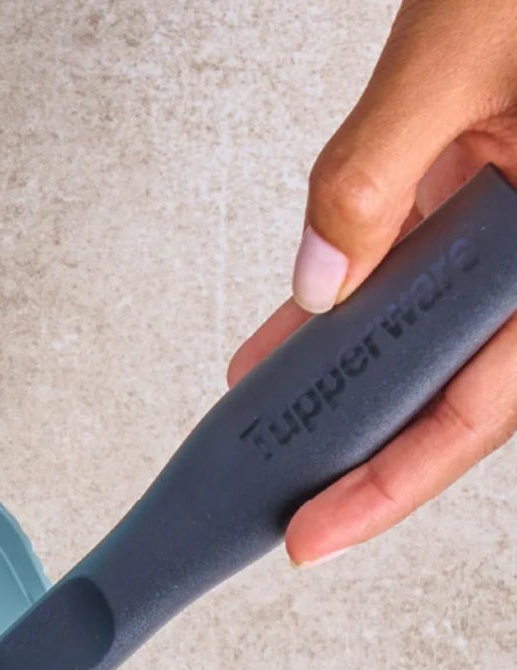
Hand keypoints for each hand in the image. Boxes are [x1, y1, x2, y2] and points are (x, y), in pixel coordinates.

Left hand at [228, 0, 516, 563]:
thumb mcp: (460, 49)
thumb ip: (377, 171)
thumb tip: (318, 282)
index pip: (485, 404)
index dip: (394, 482)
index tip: (312, 537)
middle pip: (464, 382)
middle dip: (362, 441)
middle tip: (277, 502)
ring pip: (443, 323)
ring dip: (351, 367)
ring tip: (261, 411)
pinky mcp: (510, 172)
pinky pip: (435, 254)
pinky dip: (368, 288)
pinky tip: (296, 323)